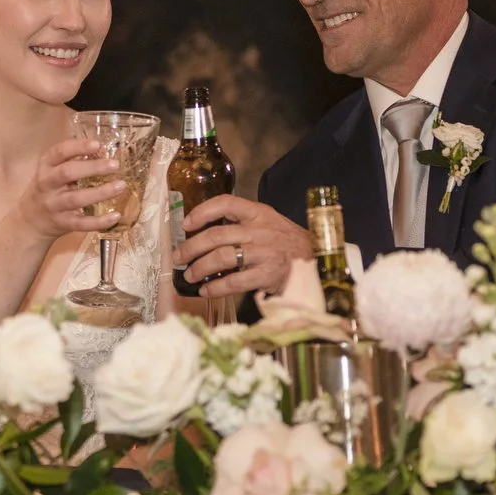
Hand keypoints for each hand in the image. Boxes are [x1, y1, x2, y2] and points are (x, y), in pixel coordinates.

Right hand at [17, 138, 126, 242]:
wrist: (29, 221)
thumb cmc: (47, 189)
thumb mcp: (52, 170)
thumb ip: (72, 159)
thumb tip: (103, 149)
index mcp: (46, 167)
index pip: (59, 152)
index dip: (79, 147)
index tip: (98, 145)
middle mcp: (47, 184)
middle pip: (68, 173)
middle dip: (93, 167)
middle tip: (115, 164)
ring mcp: (54, 205)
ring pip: (76, 199)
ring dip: (100, 192)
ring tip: (121, 186)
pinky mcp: (63, 223)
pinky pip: (81, 223)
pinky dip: (99, 221)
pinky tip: (115, 215)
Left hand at [178, 195, 312, 297]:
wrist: (317, 263)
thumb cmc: (287, 244)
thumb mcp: (269, 223)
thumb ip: (243, 223)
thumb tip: (205, 232)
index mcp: (259, 213)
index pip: (226, 203)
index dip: (202, 212)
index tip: (186, 224)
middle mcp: (260, 230)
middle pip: (216, 235)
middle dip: (191, 247)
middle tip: (178, 257)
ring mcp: (264, 253)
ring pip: (222, 258)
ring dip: (199, 268)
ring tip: (190, 276)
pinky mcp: (267, 275)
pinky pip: (234, 282)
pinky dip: (216, 288)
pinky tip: (206, 291)